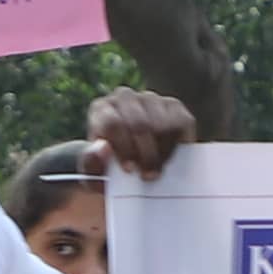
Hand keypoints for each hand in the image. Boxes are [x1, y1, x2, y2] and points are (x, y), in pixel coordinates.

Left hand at [84, 88, 198, 178]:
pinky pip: (180, 122)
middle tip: (148, 176)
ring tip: (158, 170)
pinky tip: (169, 159)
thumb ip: (91, 164)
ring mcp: (150, 98)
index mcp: (101, 109)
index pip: (113, 123)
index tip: (130, 170)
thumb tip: (102, 149)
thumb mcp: (94, 174)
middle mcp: (125, 97)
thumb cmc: (109, 169)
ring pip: (161, 123)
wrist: (129, 164)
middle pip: (139, 123)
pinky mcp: (173, 105)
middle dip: (146, 153)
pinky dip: (177, 144)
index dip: (124, 148)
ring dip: (161, 151)